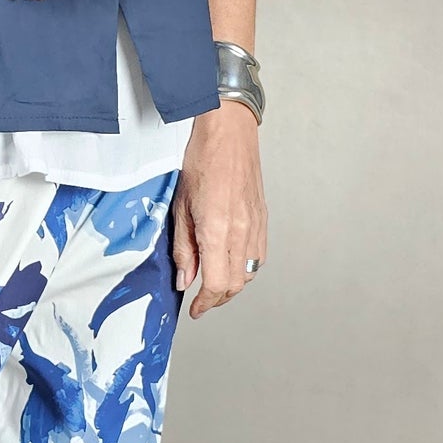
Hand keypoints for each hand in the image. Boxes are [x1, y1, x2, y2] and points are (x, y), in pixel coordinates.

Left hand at [171, 105, 265, 316]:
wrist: (228, 132)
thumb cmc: (201, 160)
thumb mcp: (180, 207)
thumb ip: (183, 248)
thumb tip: (184, 279)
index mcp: (218, 229)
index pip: (216, 283)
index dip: (205, 302)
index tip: (195, 309)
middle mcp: (242, 231)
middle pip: (235, 284)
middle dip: (218, 298)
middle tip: (201, 300)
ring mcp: (256, 225)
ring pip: (249, 273)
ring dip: (232, 284)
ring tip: (213, 282)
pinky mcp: (263, 218)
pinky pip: (258, 256)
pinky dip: (244, 268)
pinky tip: (230, 262)